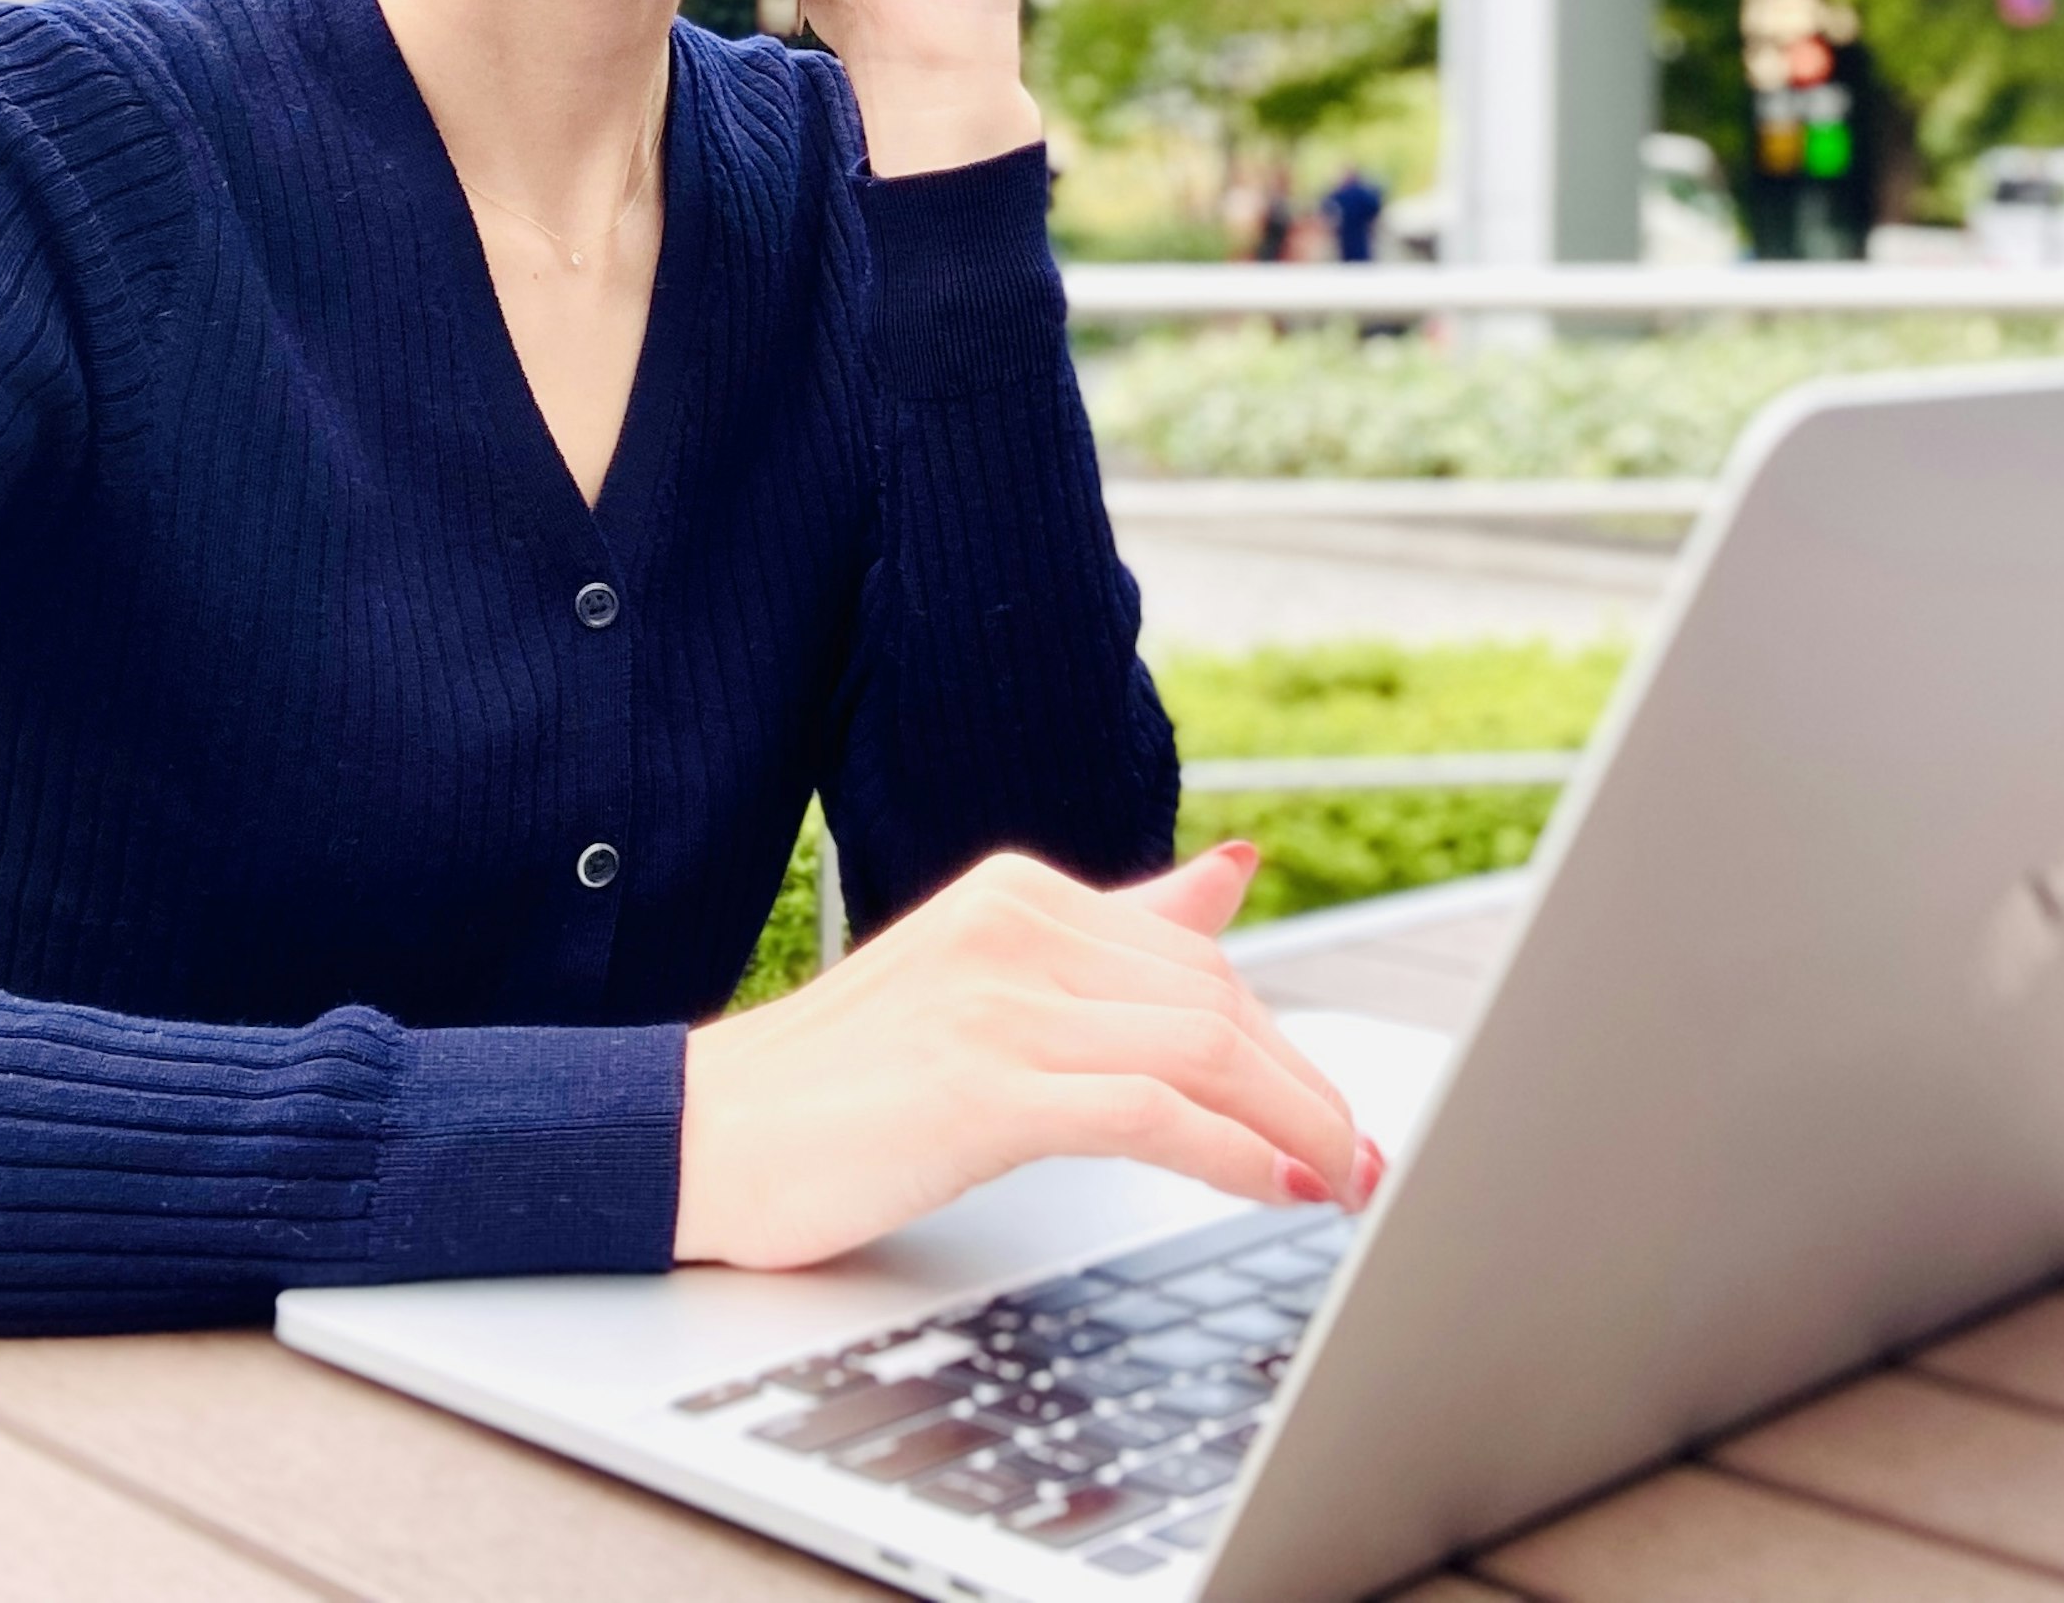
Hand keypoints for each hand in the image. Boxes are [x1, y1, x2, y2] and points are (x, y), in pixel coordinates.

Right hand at [672, 842, 1384, 1271]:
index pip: (1198, 962)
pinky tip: (1279, 1188)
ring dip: (1295, 1123)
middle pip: (1216, 1001)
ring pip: (1201, 1050)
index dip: (1283, 1043)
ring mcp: (996, 1000)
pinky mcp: (981, 1084)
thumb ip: (1114, 938)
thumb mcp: (985, 985)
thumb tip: (1233, 875)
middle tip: (1364, 1157)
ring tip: (1344, 1180)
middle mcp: (1015, 927)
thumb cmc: (839, 1085)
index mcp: (1019, 895)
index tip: (1337, 1108)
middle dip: (1305, 1087)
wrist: (699, 1142)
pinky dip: (1235, 1153)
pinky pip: (1150, 1113)